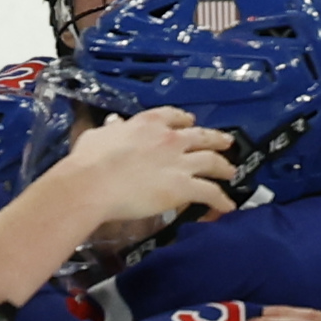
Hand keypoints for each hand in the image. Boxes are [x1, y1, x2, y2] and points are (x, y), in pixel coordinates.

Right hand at [0, 110, 232, 304]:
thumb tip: (113, 124)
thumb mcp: (98, 136)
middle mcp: (168, 139)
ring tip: (231, 172)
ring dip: (224, 166)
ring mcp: (179, 162)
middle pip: (200, 136)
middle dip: (216, 138)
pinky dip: (222, 199)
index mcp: (146, 124)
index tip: (190, 121)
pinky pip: (210, 192)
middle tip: (227, 142)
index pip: (172, 116)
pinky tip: (229, 205)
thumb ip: (111, 130)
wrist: (92, 183)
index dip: (184, 119)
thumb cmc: (88, 160)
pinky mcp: (183, 186)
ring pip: (211, 161)